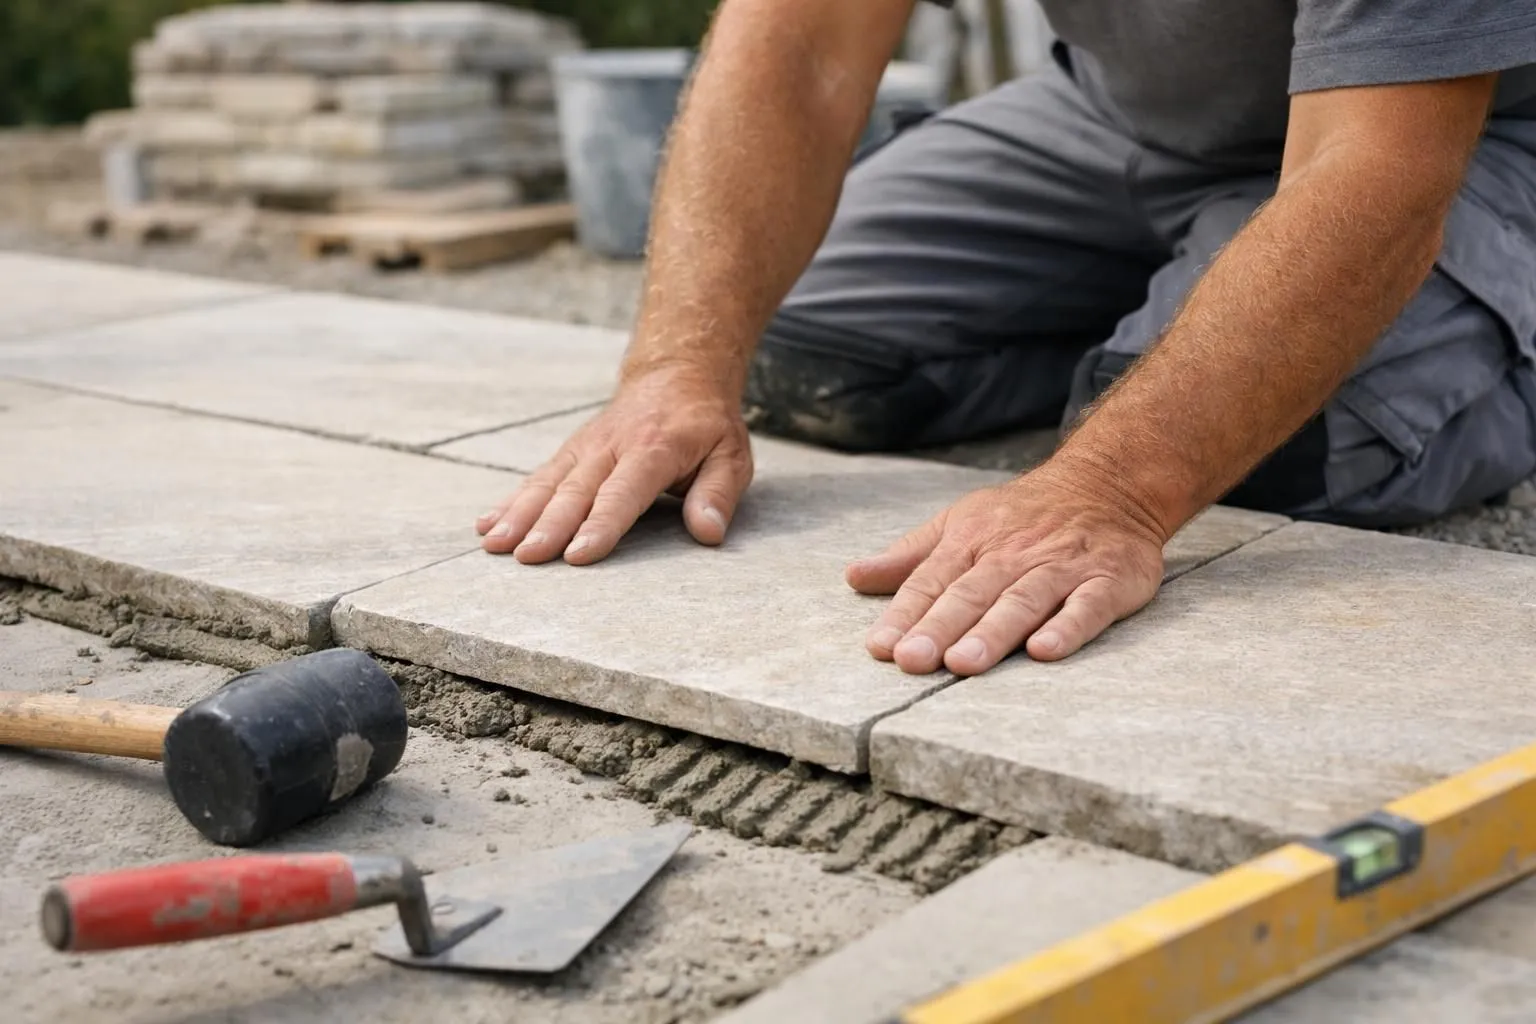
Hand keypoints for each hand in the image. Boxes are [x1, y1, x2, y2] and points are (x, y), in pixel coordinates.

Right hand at [476, 366, 753, 563]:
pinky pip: (539, 477)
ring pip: (549, 483)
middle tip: (526, 557)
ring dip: (519, 515)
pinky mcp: (571, 451)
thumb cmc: (707, 426)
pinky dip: (511, 501)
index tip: (578, 555)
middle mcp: (613, 446)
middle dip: (548, 525)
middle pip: (577, 490)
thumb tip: (708, 532)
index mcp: (655, 448)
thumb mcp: (731, 455)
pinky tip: (487, 525)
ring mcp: (587, 447)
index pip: (624, 492)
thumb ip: (717, 493)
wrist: (677, 374)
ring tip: (494, 545)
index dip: (601, 524)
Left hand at [846, 462, 1166, 674]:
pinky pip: (1087, 605)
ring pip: (1021, 600)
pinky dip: (1068, 626)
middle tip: (912, 662)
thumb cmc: (1021, 515)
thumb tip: (853, 577)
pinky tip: (1045, 650)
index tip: (880, 648)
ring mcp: (1060, 567)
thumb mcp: (959, 523)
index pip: (930, 581)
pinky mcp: (1107, 581)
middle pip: (970, 594)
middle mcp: (1012, 554)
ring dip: (993, 632)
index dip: (904, 615)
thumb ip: (909, 557)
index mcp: (971, 541)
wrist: (1106, 483)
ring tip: (963, 663)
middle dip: (939, 628)